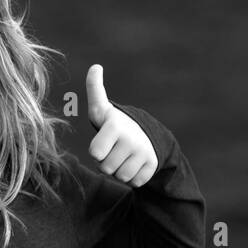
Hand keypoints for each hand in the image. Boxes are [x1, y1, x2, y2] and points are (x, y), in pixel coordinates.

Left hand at [86, 64, 159, 187]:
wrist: (147, 135)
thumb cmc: (115, 124)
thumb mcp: (102, 109)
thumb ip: (95, 90)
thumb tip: (96, 66)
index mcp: (115, 126)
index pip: (95, 153)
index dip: (97, 151)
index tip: (105, 140)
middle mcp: (131, 139)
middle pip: (106, 168)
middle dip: (107, 162)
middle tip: (115, 149)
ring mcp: (144, 153)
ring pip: (120, 176)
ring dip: (119, 170)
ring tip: (124, 156)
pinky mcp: (152, 166)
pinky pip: (134, 182)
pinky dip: (132, 176)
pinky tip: (134, 163)